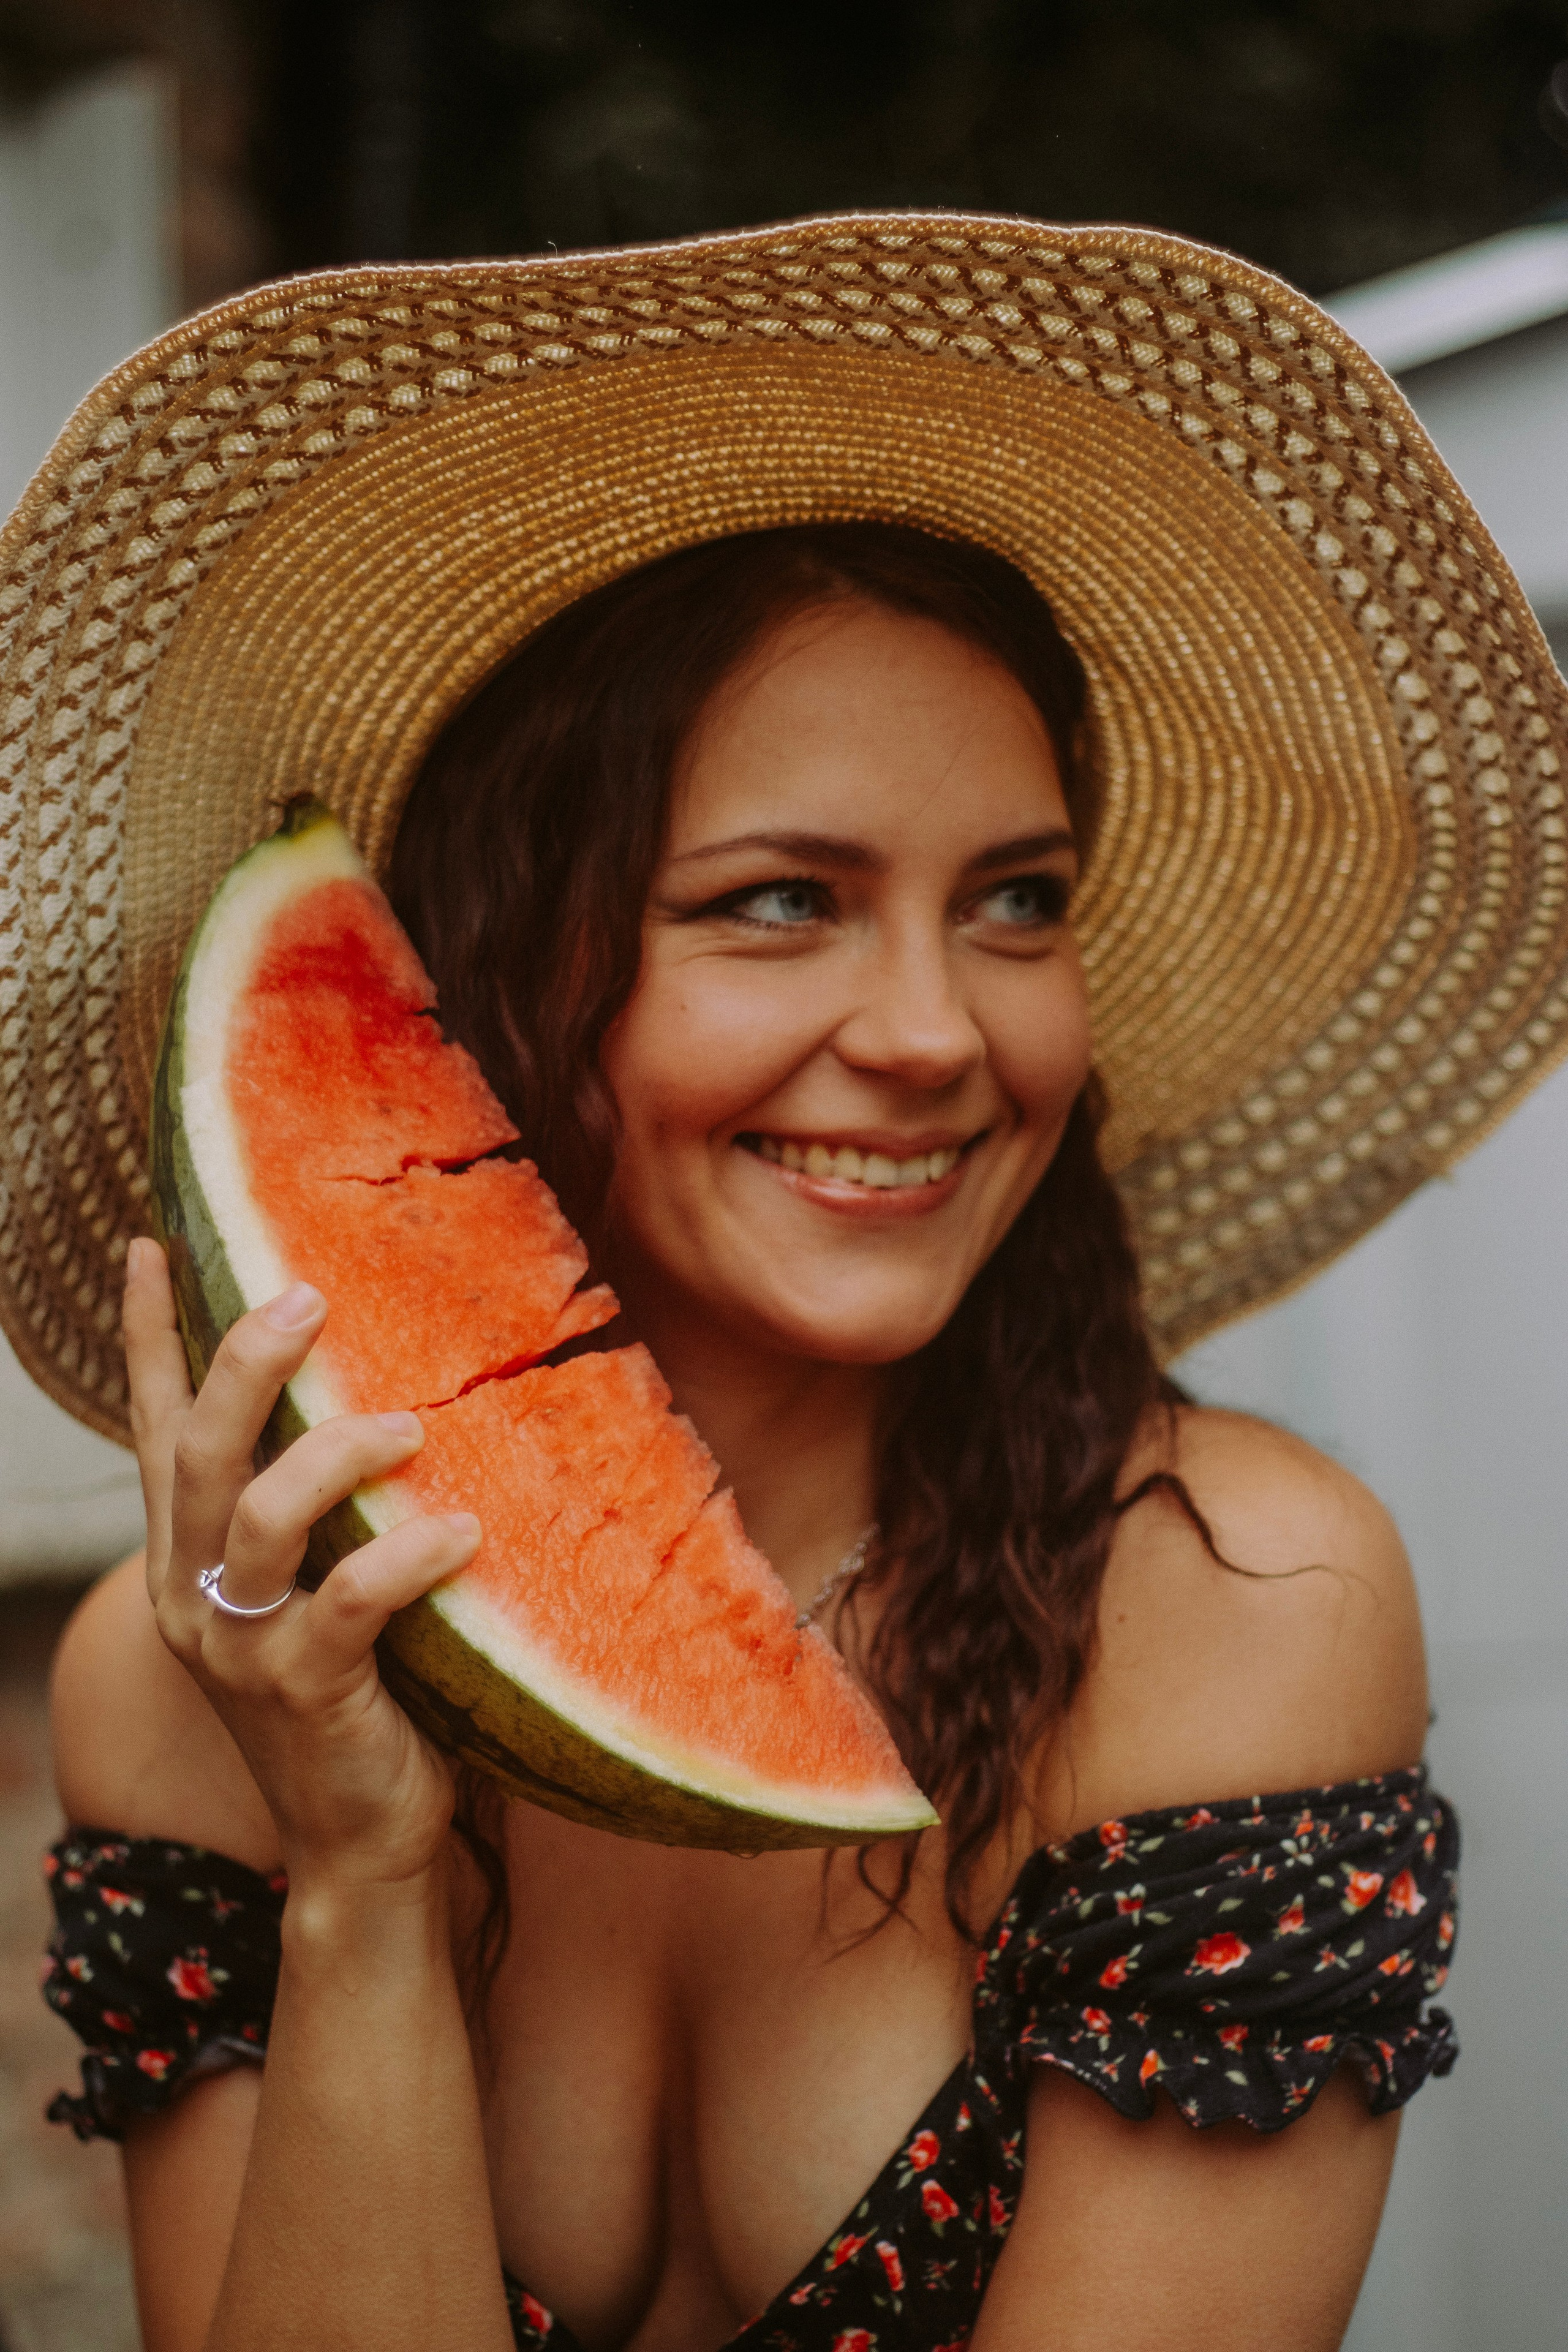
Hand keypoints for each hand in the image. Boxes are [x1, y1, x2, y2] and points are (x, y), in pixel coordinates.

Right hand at [124, 1238, 480, 1892]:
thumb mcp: (320, 1587)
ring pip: (259, 1514)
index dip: (147, 1338)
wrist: (360, 1840)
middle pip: (197, 1452)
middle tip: (305, 1295)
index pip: (153, 1431)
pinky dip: (405, 1557)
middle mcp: (196, 1597)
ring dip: (334, 1451)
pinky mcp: (306, 1692)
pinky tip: (458, 1534)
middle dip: (242, 1361)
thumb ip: (323, 1512)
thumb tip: (386, 1392)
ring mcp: (242, 1649)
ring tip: (408, 1426)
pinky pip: (349, 1602)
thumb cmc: (359, 1694)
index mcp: (190, 1561)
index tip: (148, 1245)